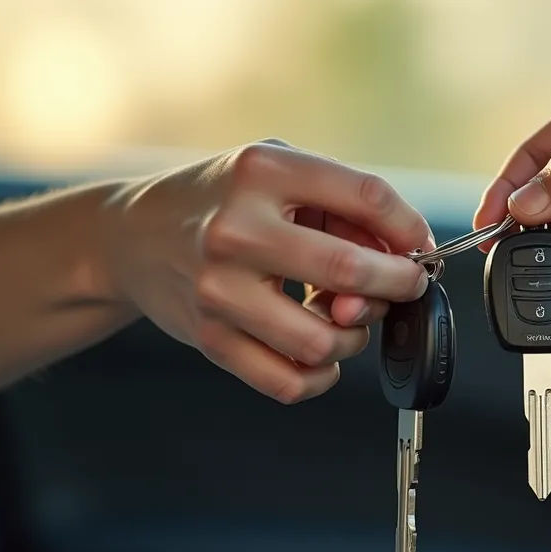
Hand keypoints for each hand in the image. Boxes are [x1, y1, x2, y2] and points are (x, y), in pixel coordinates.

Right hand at [103, 140, 434, 403]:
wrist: (130, 235)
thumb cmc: (220, 202)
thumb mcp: (275, 175)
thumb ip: (339, 207)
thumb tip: (404, 255)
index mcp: (262, 171)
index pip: (366, 195)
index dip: (409, 227)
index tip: (420, 246)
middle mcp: (237, 227)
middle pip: (349, 269)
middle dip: (396, 284)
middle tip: (404, 286)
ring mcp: (219, 287)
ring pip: (321, 339)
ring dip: (354, 336)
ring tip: (348, 319)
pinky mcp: (210, 337)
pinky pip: (288, 380)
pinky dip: (320, 375)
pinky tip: (320, 354)